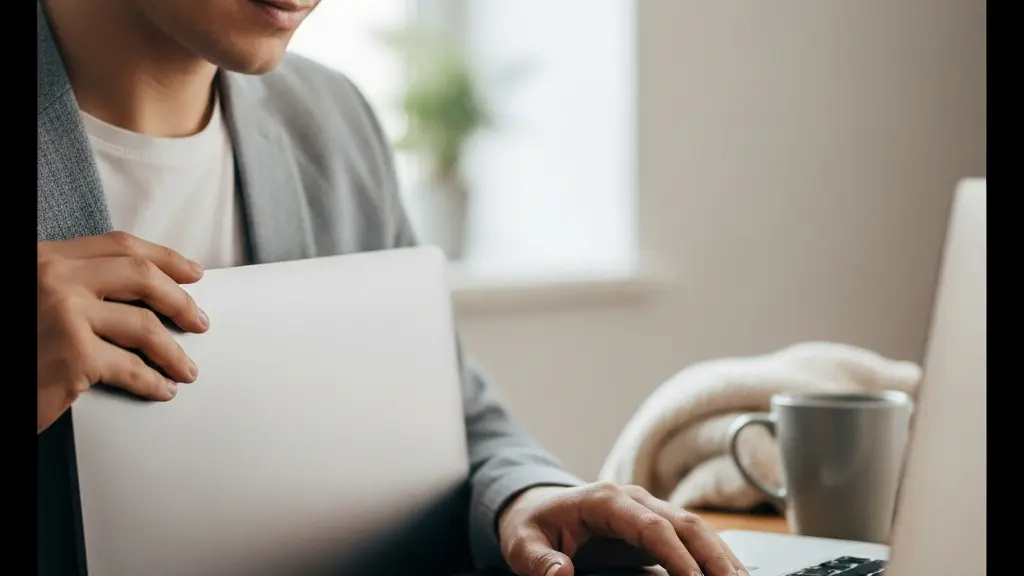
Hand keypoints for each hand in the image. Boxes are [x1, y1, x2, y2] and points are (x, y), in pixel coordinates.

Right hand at [37, 232, 208, 433]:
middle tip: (199, 320)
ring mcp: (64, 315)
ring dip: (174, 351)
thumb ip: (73, 286)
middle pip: (141, 277)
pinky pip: (131, 369)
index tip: (192, 272)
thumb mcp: (36, 299)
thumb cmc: (20, 346)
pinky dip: (153, 382)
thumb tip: (142, 293)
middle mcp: (54, 278)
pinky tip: (162, 389)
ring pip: (145, 327)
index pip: (119, 246)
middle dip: (180, 300)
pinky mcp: (72, 358)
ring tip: (186, 367)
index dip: (164, 257)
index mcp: (45, 258)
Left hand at [498, 483, 747, 575]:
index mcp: (605, 500)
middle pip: (685, 523)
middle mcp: (634, 500)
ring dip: (721, 556)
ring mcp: (649, 511)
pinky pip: (690, 539)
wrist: (536, 509)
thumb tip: (561, 574)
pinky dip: (712, 557)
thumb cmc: (531, 525)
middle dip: (713, 555)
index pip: (651, 526)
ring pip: (696, 529)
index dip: (676, 554)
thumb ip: (538, 560)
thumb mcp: (521, 543)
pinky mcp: (656, 527)